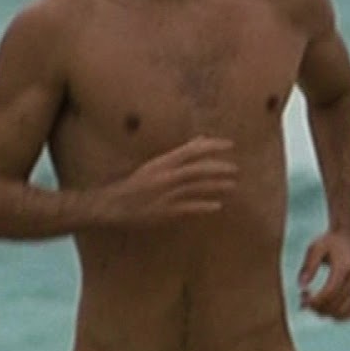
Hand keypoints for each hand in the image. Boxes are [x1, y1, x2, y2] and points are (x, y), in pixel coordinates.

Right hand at [102, 136, 239, 224]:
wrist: (114, 205)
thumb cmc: (137, 183)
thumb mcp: (157, 164)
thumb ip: (181, 153)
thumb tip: (202, 139)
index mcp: (163, 162)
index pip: (192, 150)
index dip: (212, 146)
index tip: (230, 145)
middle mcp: (165, 176)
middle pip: (197, 169)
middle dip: (218, 168)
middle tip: (235, 169)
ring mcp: (166, 194)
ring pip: (196, 187)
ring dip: (216, 186)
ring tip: (232, 186)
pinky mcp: (166, 211)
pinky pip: (188, 208)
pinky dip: (203, 206)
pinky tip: (217, 206)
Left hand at [298, 229, 349, 320]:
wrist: (349, 237)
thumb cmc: (329, 242)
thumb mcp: (315, 248)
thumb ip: (308, 266)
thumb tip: (301, 286)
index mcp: (344, 269)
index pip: (329, 293)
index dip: (314, 300)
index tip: (302, 295)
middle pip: (335, 306)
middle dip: (316, 307)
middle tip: (303, 298)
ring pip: (343, 314)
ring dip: (326, 314)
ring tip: (314, 304)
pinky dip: (338, 316)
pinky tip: (326, 306)